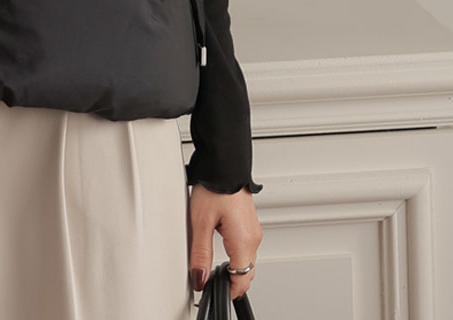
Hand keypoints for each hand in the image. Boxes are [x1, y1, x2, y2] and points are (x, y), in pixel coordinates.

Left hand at [187, 183, 261, 305]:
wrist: (224, 162)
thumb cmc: (214, 186)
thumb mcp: (200, 222)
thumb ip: (200, 253)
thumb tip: (199, 277)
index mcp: (244, 240)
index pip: (241, 280)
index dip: (225, 290)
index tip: (211, 290)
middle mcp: (253, 237)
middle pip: (245, 273)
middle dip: (229, 282)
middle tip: (209, 281)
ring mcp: (253, 230)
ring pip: (246, 261)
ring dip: (233, 269)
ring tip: (212, 268)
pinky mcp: (249, 223)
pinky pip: (246, 247)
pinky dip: (236, 255)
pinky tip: (222, 251)